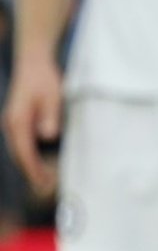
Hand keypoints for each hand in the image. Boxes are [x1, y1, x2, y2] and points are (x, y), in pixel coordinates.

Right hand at [2, 55, 61, 195]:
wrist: (32, 64)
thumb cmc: (44, 79)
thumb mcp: (52, 96)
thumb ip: (50, 116)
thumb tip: (48, 135)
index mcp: (18, 121)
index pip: (25, 152)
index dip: (34, 169)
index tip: (44, 182)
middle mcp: (11, 125)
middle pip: (19, 155)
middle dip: (32, 171)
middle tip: (47, 186)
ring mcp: (12, 124)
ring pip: (19, 150)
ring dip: (30, 164)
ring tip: (45, 179)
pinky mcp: (17, 121)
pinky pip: (21, 143)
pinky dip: (29, 155)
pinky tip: (39, 162)